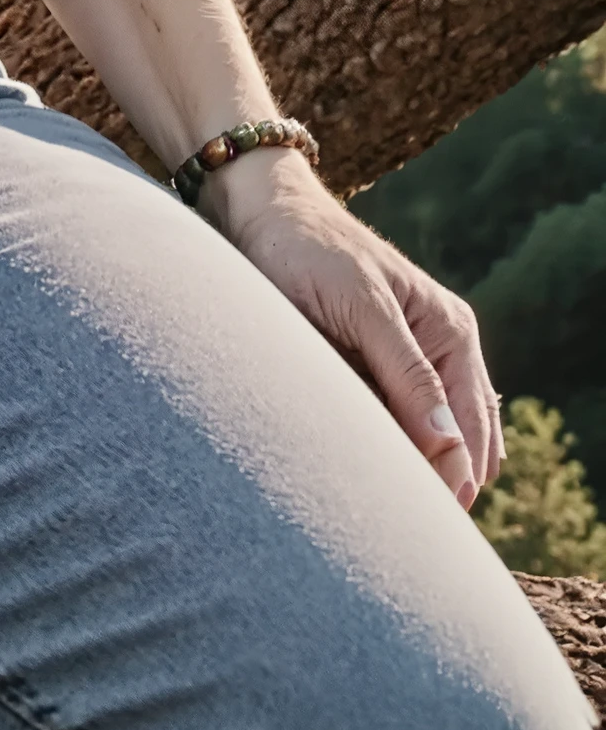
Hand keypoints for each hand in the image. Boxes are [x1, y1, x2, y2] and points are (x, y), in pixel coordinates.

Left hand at [203, 146, 503, 506]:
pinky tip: (348, 458)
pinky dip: (376, 448)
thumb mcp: (360, 305)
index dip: (447, 482)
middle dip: (430, 483)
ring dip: (401, 468)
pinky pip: (388, 428)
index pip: (469, 433)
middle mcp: (442, 353)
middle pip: (459, 450)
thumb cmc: (307, 249)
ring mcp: (409, 366)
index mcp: (451, 334)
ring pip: (422, 446)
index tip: (408, 517)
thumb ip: (407, 372)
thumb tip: (452, 447)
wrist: (259, 212)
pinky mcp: (372, 373)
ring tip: (362, 487)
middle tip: (382, 513)